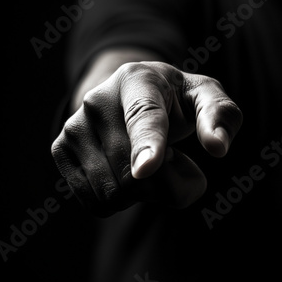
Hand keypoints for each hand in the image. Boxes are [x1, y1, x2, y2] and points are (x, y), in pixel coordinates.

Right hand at [51, 62, 242, 215]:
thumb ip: (220, 116)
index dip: (148, 144)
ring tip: (146, 162)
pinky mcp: (60, 149)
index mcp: (138, 80)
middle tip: (174, 160)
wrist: (127, 95)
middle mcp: (98, 100)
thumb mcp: (203, 97)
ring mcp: (74, 125)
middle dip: (167, 184)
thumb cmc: (173, 100)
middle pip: (134, 174)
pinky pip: (94, 202)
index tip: (147, 169)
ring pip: (113, 193)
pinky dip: (118, 200)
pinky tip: (124, 171)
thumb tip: (218, 148)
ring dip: (143, 194)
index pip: (144, 116)